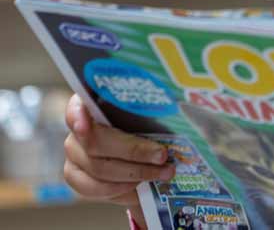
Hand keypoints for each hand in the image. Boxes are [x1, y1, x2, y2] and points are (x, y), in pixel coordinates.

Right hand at [63, 94, 174, 227]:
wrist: (138, 154)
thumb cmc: (146, 125)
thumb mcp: (149, 114)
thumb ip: (150, 111)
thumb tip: (179, 111)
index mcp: (92, 104)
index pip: (77, 107)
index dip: (78, 115)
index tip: (84, 124)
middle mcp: (78, 129)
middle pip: (97, 143)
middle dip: (134, 151)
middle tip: (162, 156)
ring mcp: (74, 154)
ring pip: (100, 168)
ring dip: (136, 173)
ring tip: (163, 173)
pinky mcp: (76, 177)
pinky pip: (95, 188)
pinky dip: (121, 188)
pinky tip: (141, 185)